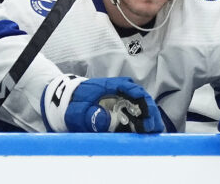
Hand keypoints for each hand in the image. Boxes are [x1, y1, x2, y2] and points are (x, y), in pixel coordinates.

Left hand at [42, 74, 163, 132]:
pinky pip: (134, 114)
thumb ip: (90, 117)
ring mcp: (120, 99)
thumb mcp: (78, 112)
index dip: (144, 104)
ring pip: (140, 106)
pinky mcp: (119, 108)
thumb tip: (106, 122)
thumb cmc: (72, 104)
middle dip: (151, 114)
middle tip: (155, 129)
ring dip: (149, 118)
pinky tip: (146, 132)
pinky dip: (141, 122)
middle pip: (141, 99)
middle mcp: (120, 90)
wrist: (64, 101)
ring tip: (155, 133)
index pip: (134, 90)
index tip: (148, 119)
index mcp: (112, 86)